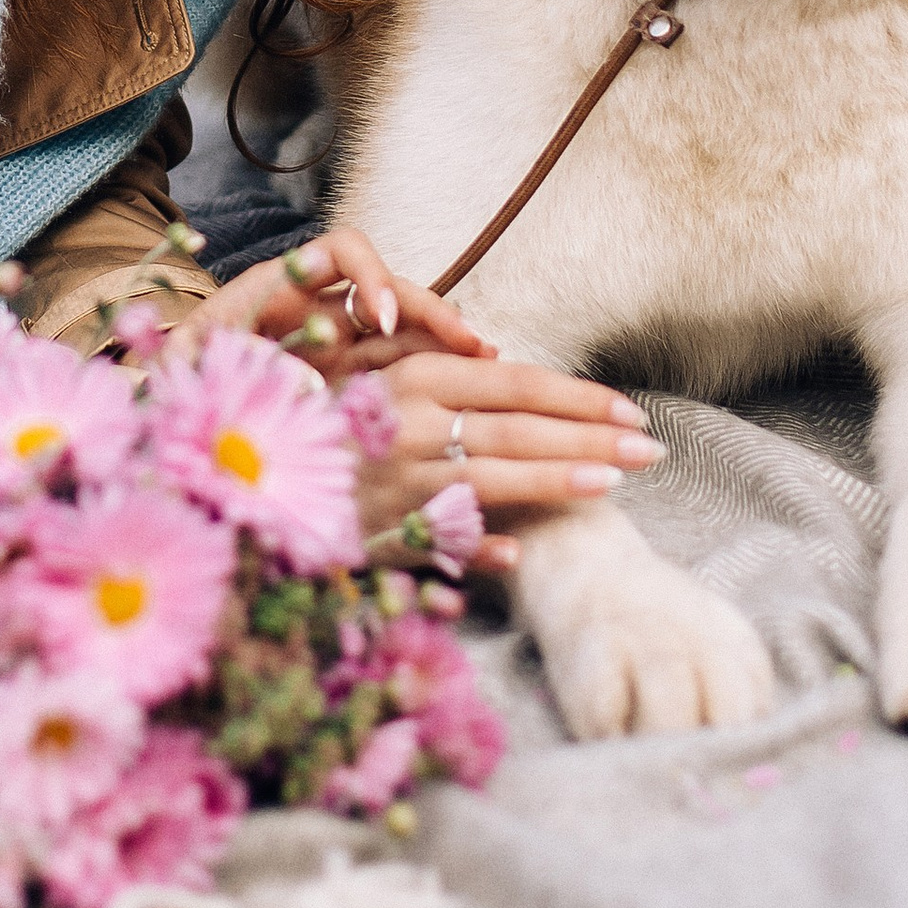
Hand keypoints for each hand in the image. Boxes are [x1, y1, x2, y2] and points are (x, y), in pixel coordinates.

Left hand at [185, 227, 493, 370]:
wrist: (171, 406)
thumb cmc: (178, 373)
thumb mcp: (184, 360)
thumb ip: (206, 355)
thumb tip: (254, 370)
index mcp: (281, 289)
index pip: (339, 252)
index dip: (368, 275)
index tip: (379, 318)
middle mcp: (319, 308)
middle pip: (388, 289)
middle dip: (429, 310)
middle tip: (466, 343)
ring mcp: (338, 345)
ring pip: (404, 329)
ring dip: (444, 340)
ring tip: (484, 363)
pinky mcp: (349, 382)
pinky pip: (398, 370)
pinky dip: (432, 373)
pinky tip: (465, 389)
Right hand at [356, 350, 661, 568]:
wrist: (257, 467)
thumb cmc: (331, 417)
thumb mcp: (382, 377)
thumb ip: (443, 371)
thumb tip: (500, 358)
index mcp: (417, 376)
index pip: (518, 382)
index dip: (579, 397)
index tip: (630, 411)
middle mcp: (412, 421)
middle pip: (521, 427)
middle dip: (593, 437)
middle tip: (651, 448)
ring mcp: (400, 478)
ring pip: (497, 477)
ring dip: (560, 479)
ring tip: (615, 481)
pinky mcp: (382, 527)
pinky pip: (445, 536)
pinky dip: (482, 544)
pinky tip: (523, 549)